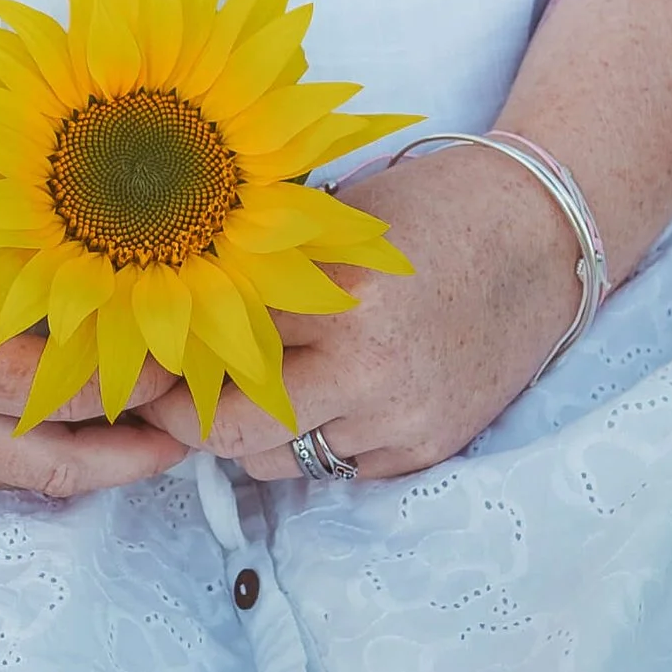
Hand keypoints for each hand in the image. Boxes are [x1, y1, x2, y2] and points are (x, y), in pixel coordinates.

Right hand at [0, 136, 188, 497]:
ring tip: (152, 432)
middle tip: (195, 429)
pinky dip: (35, 449)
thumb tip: (103, 249)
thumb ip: (12, 239)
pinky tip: (71, 419)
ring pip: (16, 475)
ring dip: (88, 460)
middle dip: (132, 458)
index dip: (130, 374)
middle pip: (50, 466)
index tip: (184, 348)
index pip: (56, 387)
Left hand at [135, 143, 581, 481]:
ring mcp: (401, 419)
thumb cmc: (432, 204)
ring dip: (251, 434)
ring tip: (238, 390)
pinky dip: (313, 440)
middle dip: (188, 420)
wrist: (542, 235)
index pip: (220, 347)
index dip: (168, 354)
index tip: (129, 356)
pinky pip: (338, 467)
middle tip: (158, 398)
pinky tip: (316, 395)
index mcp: (339, 297)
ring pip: (282, 460)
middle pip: (238, 430)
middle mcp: (369, 370)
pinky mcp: (426, 449)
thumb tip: (177, 295)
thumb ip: (269, 264)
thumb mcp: (339, 217)